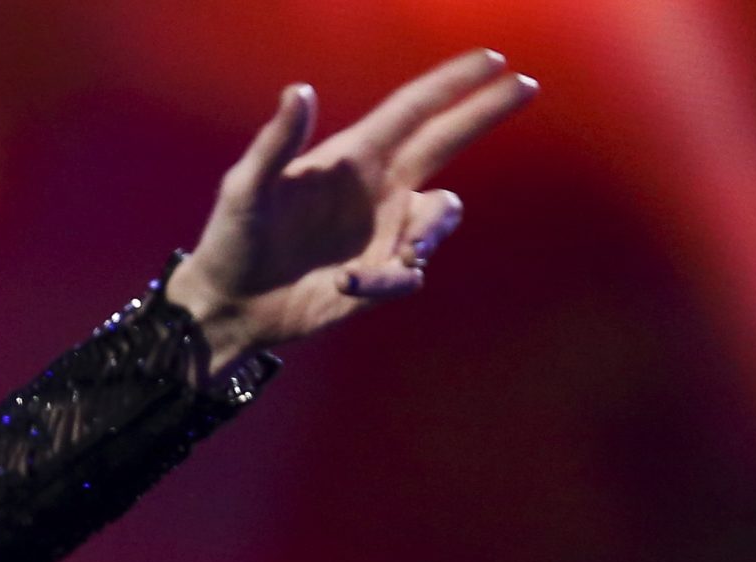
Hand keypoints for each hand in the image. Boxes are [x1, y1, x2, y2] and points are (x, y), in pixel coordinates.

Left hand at [167, 50, 537, 371]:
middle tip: (526, 86)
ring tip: (400, 254)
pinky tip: (347, 283)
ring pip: (441, 215)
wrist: (229, 307)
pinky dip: (385, 279)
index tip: (493, 59)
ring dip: (428, 232)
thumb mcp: (245, 189)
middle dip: (484, 113)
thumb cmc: (231, 240)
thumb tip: (299, 90)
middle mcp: (377, 188)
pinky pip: (408, 272)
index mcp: (351, 157)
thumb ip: (275, 142)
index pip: (412, 110)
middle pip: (446, 141)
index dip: (452, 83)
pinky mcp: (380, 274)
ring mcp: (383, 231)